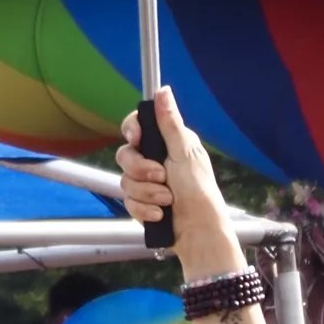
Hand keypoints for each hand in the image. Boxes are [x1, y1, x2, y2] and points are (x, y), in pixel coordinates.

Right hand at [114, 89, 240, 271]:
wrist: (198, 232)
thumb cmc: (199, 192)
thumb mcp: (184, 153)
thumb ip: (169, 123)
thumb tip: (163, 91)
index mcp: (168, 143)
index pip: (137, 126)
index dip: (131, 131)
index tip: (136, 140)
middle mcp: (156, 160)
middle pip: (125, 155)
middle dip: (140, 170)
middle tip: (161, 177)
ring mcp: (148, 183)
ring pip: (125, 181)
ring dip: (146, 193)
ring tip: (168, 200)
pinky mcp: (143, 203)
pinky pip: (128, 202)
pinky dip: (144, 209)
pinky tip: (161, 214)